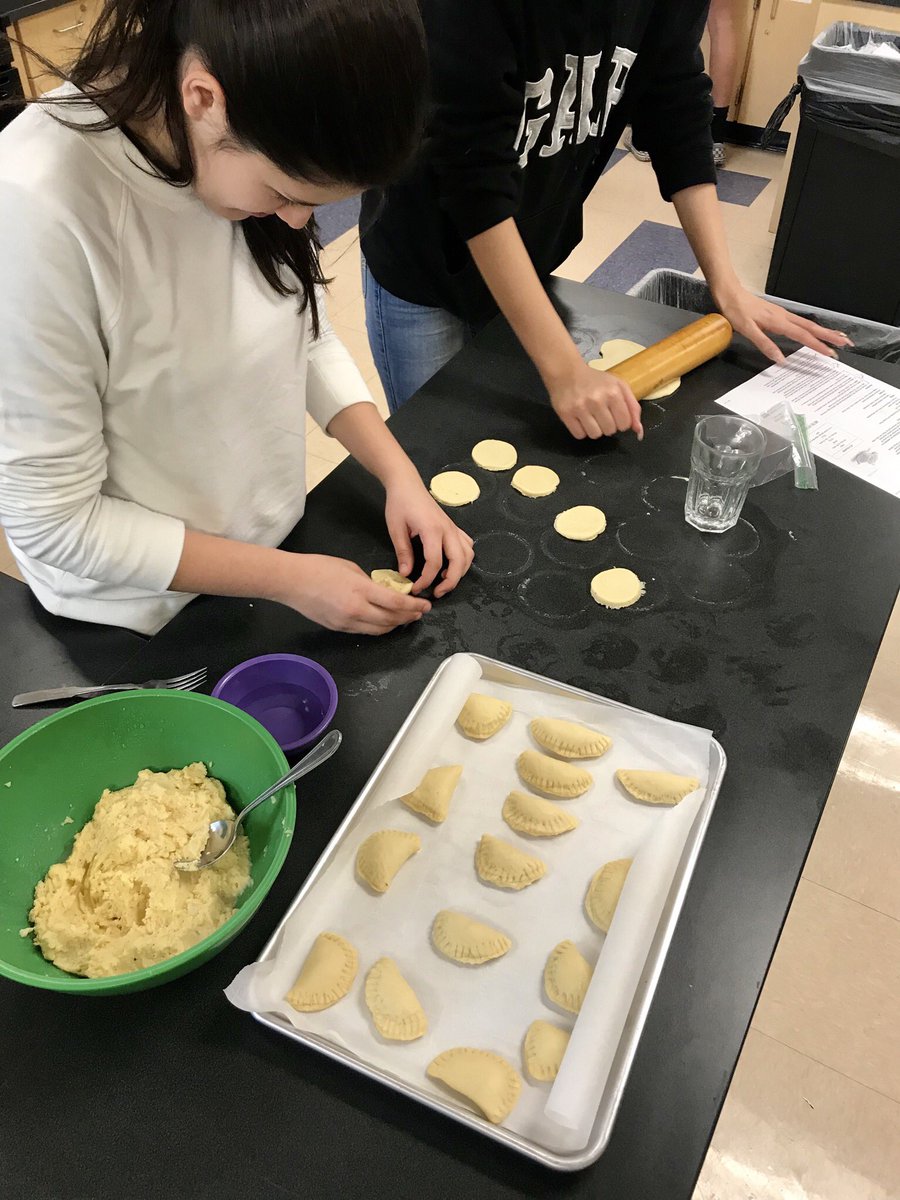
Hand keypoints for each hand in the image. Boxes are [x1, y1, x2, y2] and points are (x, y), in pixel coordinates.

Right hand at [273, 554, 430, 634]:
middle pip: (392, 620)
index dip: (414, 606)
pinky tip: (385, 622)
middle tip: (420, 612)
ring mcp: (347, 623)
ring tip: (406, 619)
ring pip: (380, 630)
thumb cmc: (319, 567)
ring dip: (396, 625)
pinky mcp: (339, 629)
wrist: (291, 581)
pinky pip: (365, 631)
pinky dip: (379, 628)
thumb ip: (369, 582)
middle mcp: (357, 611)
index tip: (425, 605)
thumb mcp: (350, 568)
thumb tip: (381, 592)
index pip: (396, 603)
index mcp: (361, 590)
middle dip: (409, 617)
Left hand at [384, 472, 474, 597]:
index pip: (435, 563)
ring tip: (444, 581)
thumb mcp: (396, 529)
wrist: (407, 484)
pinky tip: (450, 564)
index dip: (426, 580)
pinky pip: (467, 545)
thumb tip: (406, 575)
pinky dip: (463, 559)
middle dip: (450, 582)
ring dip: (460, 571)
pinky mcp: (453, 527)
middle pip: (459, 562)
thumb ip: (403, 553)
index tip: (415, 588)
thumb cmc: (399, 503)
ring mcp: (453, 528)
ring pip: (468, 555)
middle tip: (436, 593)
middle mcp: (447, 530)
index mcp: (432, 530)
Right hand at [544, 357, 642, 440]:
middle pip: (610, 431)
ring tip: (590, 417)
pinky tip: (580, 419)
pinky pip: (579, 435)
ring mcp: (580, 408)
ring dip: (594, 429)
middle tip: (601, 413)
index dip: (621, 421)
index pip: (624, 424)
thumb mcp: (619, 387)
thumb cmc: (595, 380)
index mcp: (613, 393)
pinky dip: (581, 430)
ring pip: (595, 435)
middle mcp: (597, 400)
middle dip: (607, 425)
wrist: (567, 372)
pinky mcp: (566, 414)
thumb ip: (633, 408)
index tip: (614, 414)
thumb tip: (639, 431)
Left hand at [712, 283, 852, 362]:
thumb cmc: (736, 311)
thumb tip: (780, 359)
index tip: (830, 354)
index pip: (803, 336)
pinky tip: (813, 332)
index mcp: (778, 322)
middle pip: (812, 328)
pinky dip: (811, 329)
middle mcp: (784, 317)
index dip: (818, 346)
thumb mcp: (747, 330)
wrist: (729, 292)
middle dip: (830, 336)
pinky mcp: (778, 314)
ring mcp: (782, 315)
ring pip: (808, 324)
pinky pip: (799, 323)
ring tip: (837, 337)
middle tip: (846, 343)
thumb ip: (764, 344)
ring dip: (824, 332)